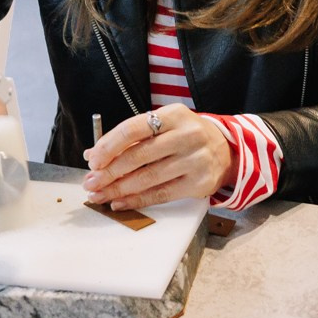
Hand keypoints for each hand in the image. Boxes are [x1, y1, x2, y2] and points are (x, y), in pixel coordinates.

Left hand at [84, 105, 231, 208]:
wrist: (226, 151)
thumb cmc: (186, 137)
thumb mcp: (163, 127)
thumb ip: (131, 139)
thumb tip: (94, 155)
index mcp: (174, 115)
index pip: (134, 128)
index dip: (110, 145)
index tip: (94, 160)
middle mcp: (187, 135)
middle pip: (139, 155)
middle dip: (110, 171)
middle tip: (91, 182)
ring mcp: (195, 160)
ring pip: (148, 177)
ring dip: (119, 189)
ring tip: (100, 194)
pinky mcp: (199, 183)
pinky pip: (161, 194)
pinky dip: (137, 200)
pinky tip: (120, 202)